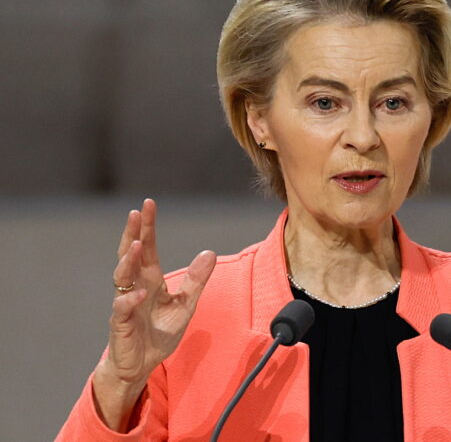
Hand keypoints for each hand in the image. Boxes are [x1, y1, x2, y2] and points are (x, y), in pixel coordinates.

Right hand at [93, 199, 215, 431]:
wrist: (142, 365)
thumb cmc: (159, 332)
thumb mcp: (185, 304)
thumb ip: (196, 280)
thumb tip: (209, 253)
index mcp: (150, 279)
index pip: (148, 248)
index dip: (147, 226)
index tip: (148, 204)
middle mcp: (135, 286)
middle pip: (131, 254)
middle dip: (133, 233)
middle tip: (136, 212)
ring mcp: (126, 304)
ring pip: (122, 277)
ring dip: (128, 261)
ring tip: (137, 245)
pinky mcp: (121, 325)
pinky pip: (122, 309)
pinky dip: (131, 300)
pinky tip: (141, 292)